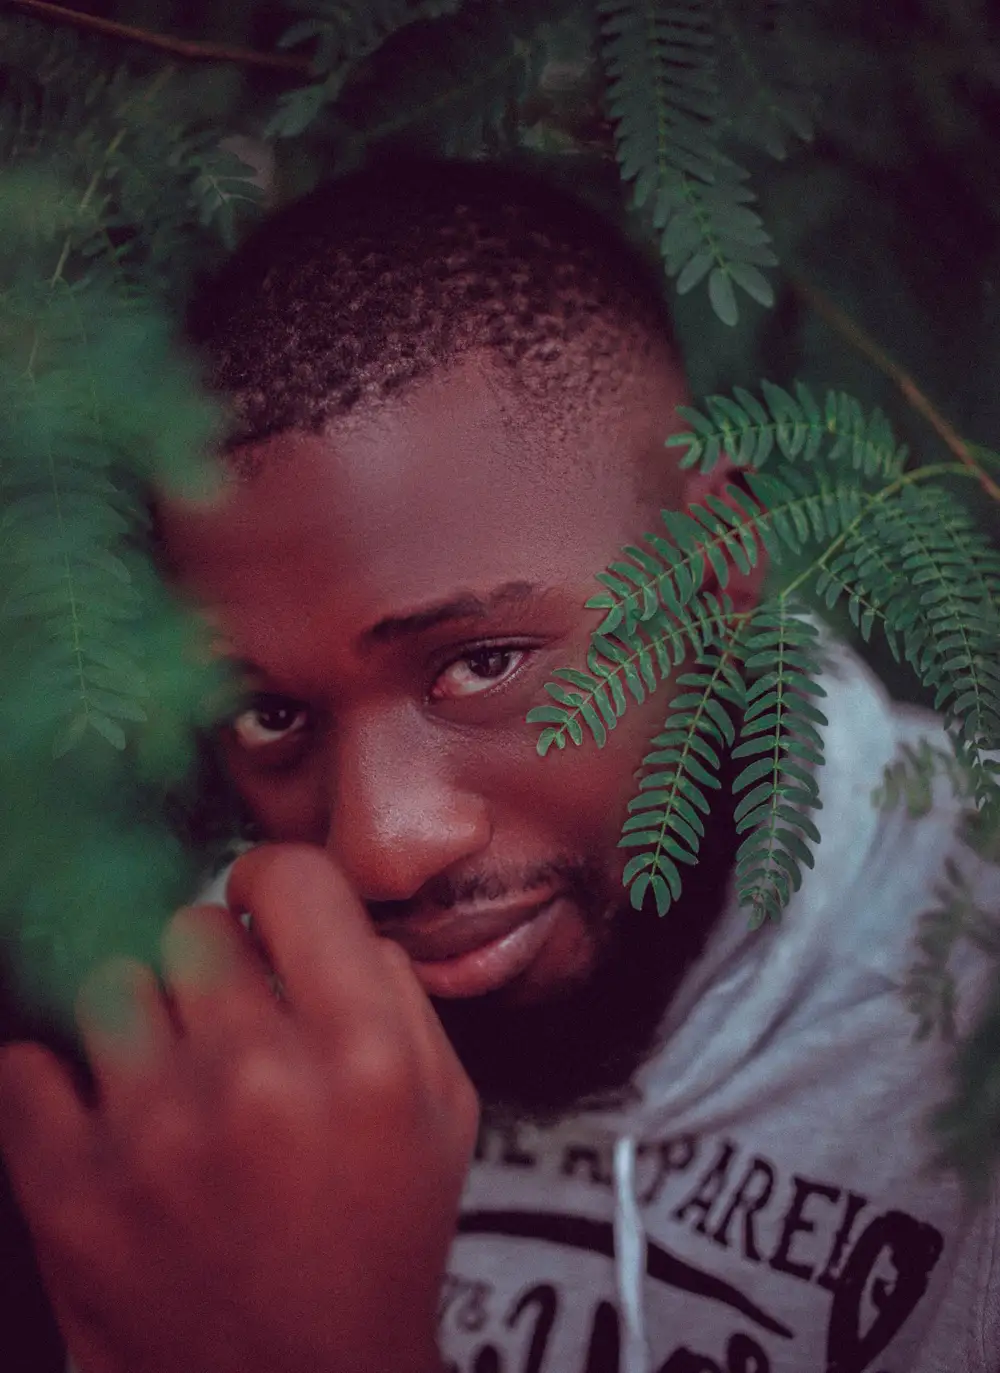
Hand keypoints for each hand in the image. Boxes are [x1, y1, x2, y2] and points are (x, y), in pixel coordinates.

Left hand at [0, 844, 476, 1372]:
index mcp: (363, 1051)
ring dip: (140, 1023)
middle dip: (210, 966)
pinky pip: (27, 1064)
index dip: (271, 886)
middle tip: (222, 1021)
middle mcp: (257, 1077)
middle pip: (191, 928)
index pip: (291, 879)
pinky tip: (103, 1116)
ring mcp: (154, 1133)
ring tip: (165, 1079)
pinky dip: (58, 1083)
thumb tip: (332, 923)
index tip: (260, 913)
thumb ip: (401, 996)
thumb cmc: (382, 1240)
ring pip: (111, 986)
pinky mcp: (69, 1191)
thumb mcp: (445, 1112)